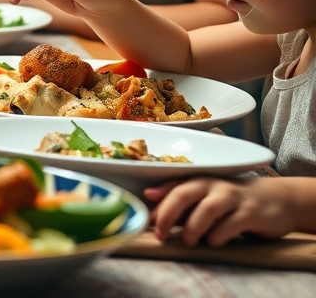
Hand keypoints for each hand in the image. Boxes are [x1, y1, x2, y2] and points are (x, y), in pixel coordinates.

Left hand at [146, 177, 302, 246]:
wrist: (278, 199)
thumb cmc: (233, 200)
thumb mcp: (208, 197)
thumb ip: (181, 201)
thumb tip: (150, 204)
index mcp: (200, 181)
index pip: (173, 187)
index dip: (157, 203)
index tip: (146, 219)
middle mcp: (214, 186)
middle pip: (184, 194)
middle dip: (168, 214)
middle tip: (160, 234)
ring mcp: (234, 198)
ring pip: (208, 208)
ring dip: (193, 226)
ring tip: (187, 241)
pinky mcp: (252, 212)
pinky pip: (233, 223)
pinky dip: (220, 233)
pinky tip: (213, 242)